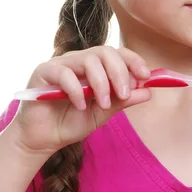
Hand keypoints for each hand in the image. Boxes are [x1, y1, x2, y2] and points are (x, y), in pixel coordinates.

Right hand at [12, 46, 150, 155]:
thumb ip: (123, 100)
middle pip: (105, 52)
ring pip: (87, 60)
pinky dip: (76, 90)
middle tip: (124, 94)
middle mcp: (79, 60)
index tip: (146, 76)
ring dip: (101, 82)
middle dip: (119, 72)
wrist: (43, 139)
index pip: (117, 53)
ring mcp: (61, 64)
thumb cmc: (72, 122)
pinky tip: (80, 106)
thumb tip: (148, 91)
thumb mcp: (104, 112)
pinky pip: (64, 73)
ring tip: (103, 104)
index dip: (133, 60)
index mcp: (95, 66)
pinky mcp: (43, 72)